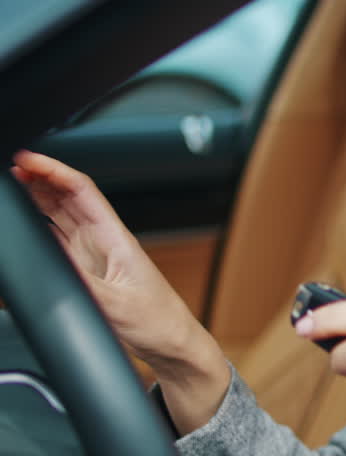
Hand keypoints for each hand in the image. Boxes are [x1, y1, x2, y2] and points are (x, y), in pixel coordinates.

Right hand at [10, 150, 228, 432]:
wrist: (170, 343)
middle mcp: (103, 240)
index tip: (29, 161)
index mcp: (115, 237)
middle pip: (66, 197)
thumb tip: (57, 266)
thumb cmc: (158, 321)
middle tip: (11, 168)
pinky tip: (26, 225)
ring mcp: (93, 255)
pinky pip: (57, 241)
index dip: (55, 171)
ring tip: (13, 185)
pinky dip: (38, 228)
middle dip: (39, 178)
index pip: (82, 191)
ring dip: (36, 198)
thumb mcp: (118, 305)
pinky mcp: (86, 271)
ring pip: (59, 215)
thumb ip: (87, 285)